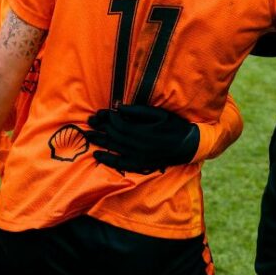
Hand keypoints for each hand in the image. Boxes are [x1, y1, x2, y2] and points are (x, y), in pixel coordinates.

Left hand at [85, 104, 199, 173]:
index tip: (101, 113)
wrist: (188, 146)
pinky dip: (108, 160)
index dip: (109, 118)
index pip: (120, 125)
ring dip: (100, 142)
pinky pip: (121, 164)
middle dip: (101, 128)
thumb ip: (138, 111)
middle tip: (89, 122)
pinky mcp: (141, 165)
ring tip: (87, 136)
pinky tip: (98, 155)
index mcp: (144, 132)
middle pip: (115, 136)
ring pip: (115, 148)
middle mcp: (139, 146)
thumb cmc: (174, 126)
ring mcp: (139, 157)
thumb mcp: (159, 114)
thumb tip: (119, 109)